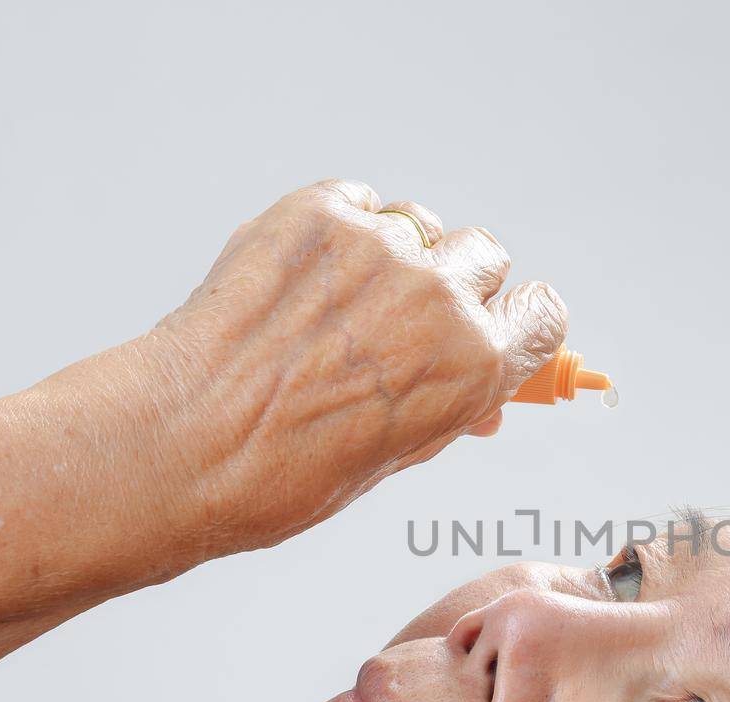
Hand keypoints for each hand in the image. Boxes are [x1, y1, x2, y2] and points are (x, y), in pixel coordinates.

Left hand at [57, 179, 568, 554]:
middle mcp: (439, 298)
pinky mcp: (319, 214)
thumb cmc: (283, 471)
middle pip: (483, 257)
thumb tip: (476, 400)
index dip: (517, 320)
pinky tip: (301, 276)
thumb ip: (447, 410)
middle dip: (455, 283)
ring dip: (395, 252)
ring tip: (338, 301)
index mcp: (476, 367)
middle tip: (404, 317)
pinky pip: (356, 201)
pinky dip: (338, 229)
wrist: (187, 442)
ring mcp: (379, 249)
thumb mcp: (395, 456)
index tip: (498, 321)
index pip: (541, 314)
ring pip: (418, 223)